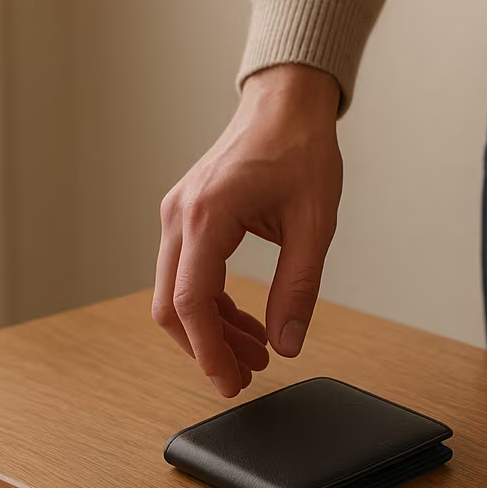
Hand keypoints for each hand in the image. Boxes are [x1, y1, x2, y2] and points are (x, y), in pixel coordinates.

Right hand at [154, 64, 341, 397]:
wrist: (285, 105)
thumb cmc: (300, 150)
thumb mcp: (314, 225)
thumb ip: (299, 288)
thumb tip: (287, 344)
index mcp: (207, 215)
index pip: (192, 302)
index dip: (210, 352)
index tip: (232, 382)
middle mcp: (180, 215)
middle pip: (172, 306)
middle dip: (206, 349)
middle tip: (245, 378)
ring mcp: (177, 215)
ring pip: (176, 293)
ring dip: (210, 330)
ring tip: (255, 355)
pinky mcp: (187, 217)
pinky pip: (187, 274)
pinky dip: (211, 305)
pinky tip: (245, 324)